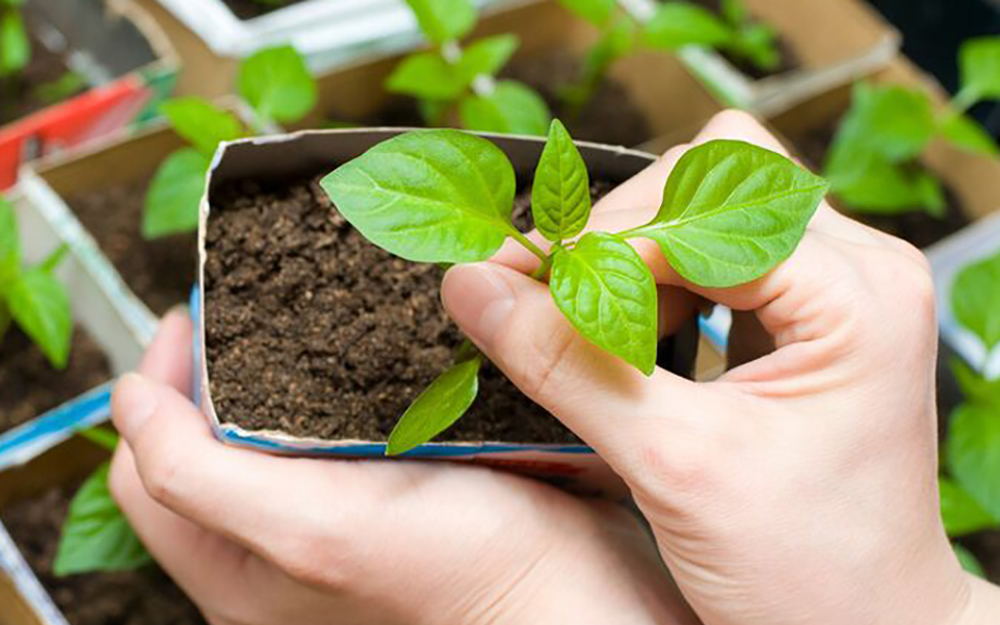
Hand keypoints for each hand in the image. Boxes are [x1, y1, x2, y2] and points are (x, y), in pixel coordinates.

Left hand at [109, 309, 700, 624]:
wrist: (574, 588)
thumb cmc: (459, 574)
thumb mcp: (312, 533)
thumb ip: (196, 478)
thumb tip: (127, 399)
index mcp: (238, 562)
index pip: (148, 460)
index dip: (159, 380)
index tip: (194, 315)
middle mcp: (280, 541)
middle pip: (206, 438)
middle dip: (217, 361)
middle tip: (249, 301)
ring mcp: (337, 513)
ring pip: (273, 424)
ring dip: (279, 361)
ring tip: (303, 309)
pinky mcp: (390, 489)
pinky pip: (337, 424)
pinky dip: (338, 377)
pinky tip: (367, 343)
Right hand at [443, 110, 999, 624]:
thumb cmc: (810, 569)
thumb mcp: (674, 466)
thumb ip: (568, 367)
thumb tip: (474, 287)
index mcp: (854, 294)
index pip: (697, 211)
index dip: (596, 241)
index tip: (513, 280)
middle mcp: (856, 270)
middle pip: (706, 184)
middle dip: (615, 237)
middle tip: (546, 299)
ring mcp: (834, 289)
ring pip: (703, 212)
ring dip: (630, 261)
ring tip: (590, 329)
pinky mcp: (805, 316)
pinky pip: (712, 258)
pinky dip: (652, 286)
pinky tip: (630, 339)